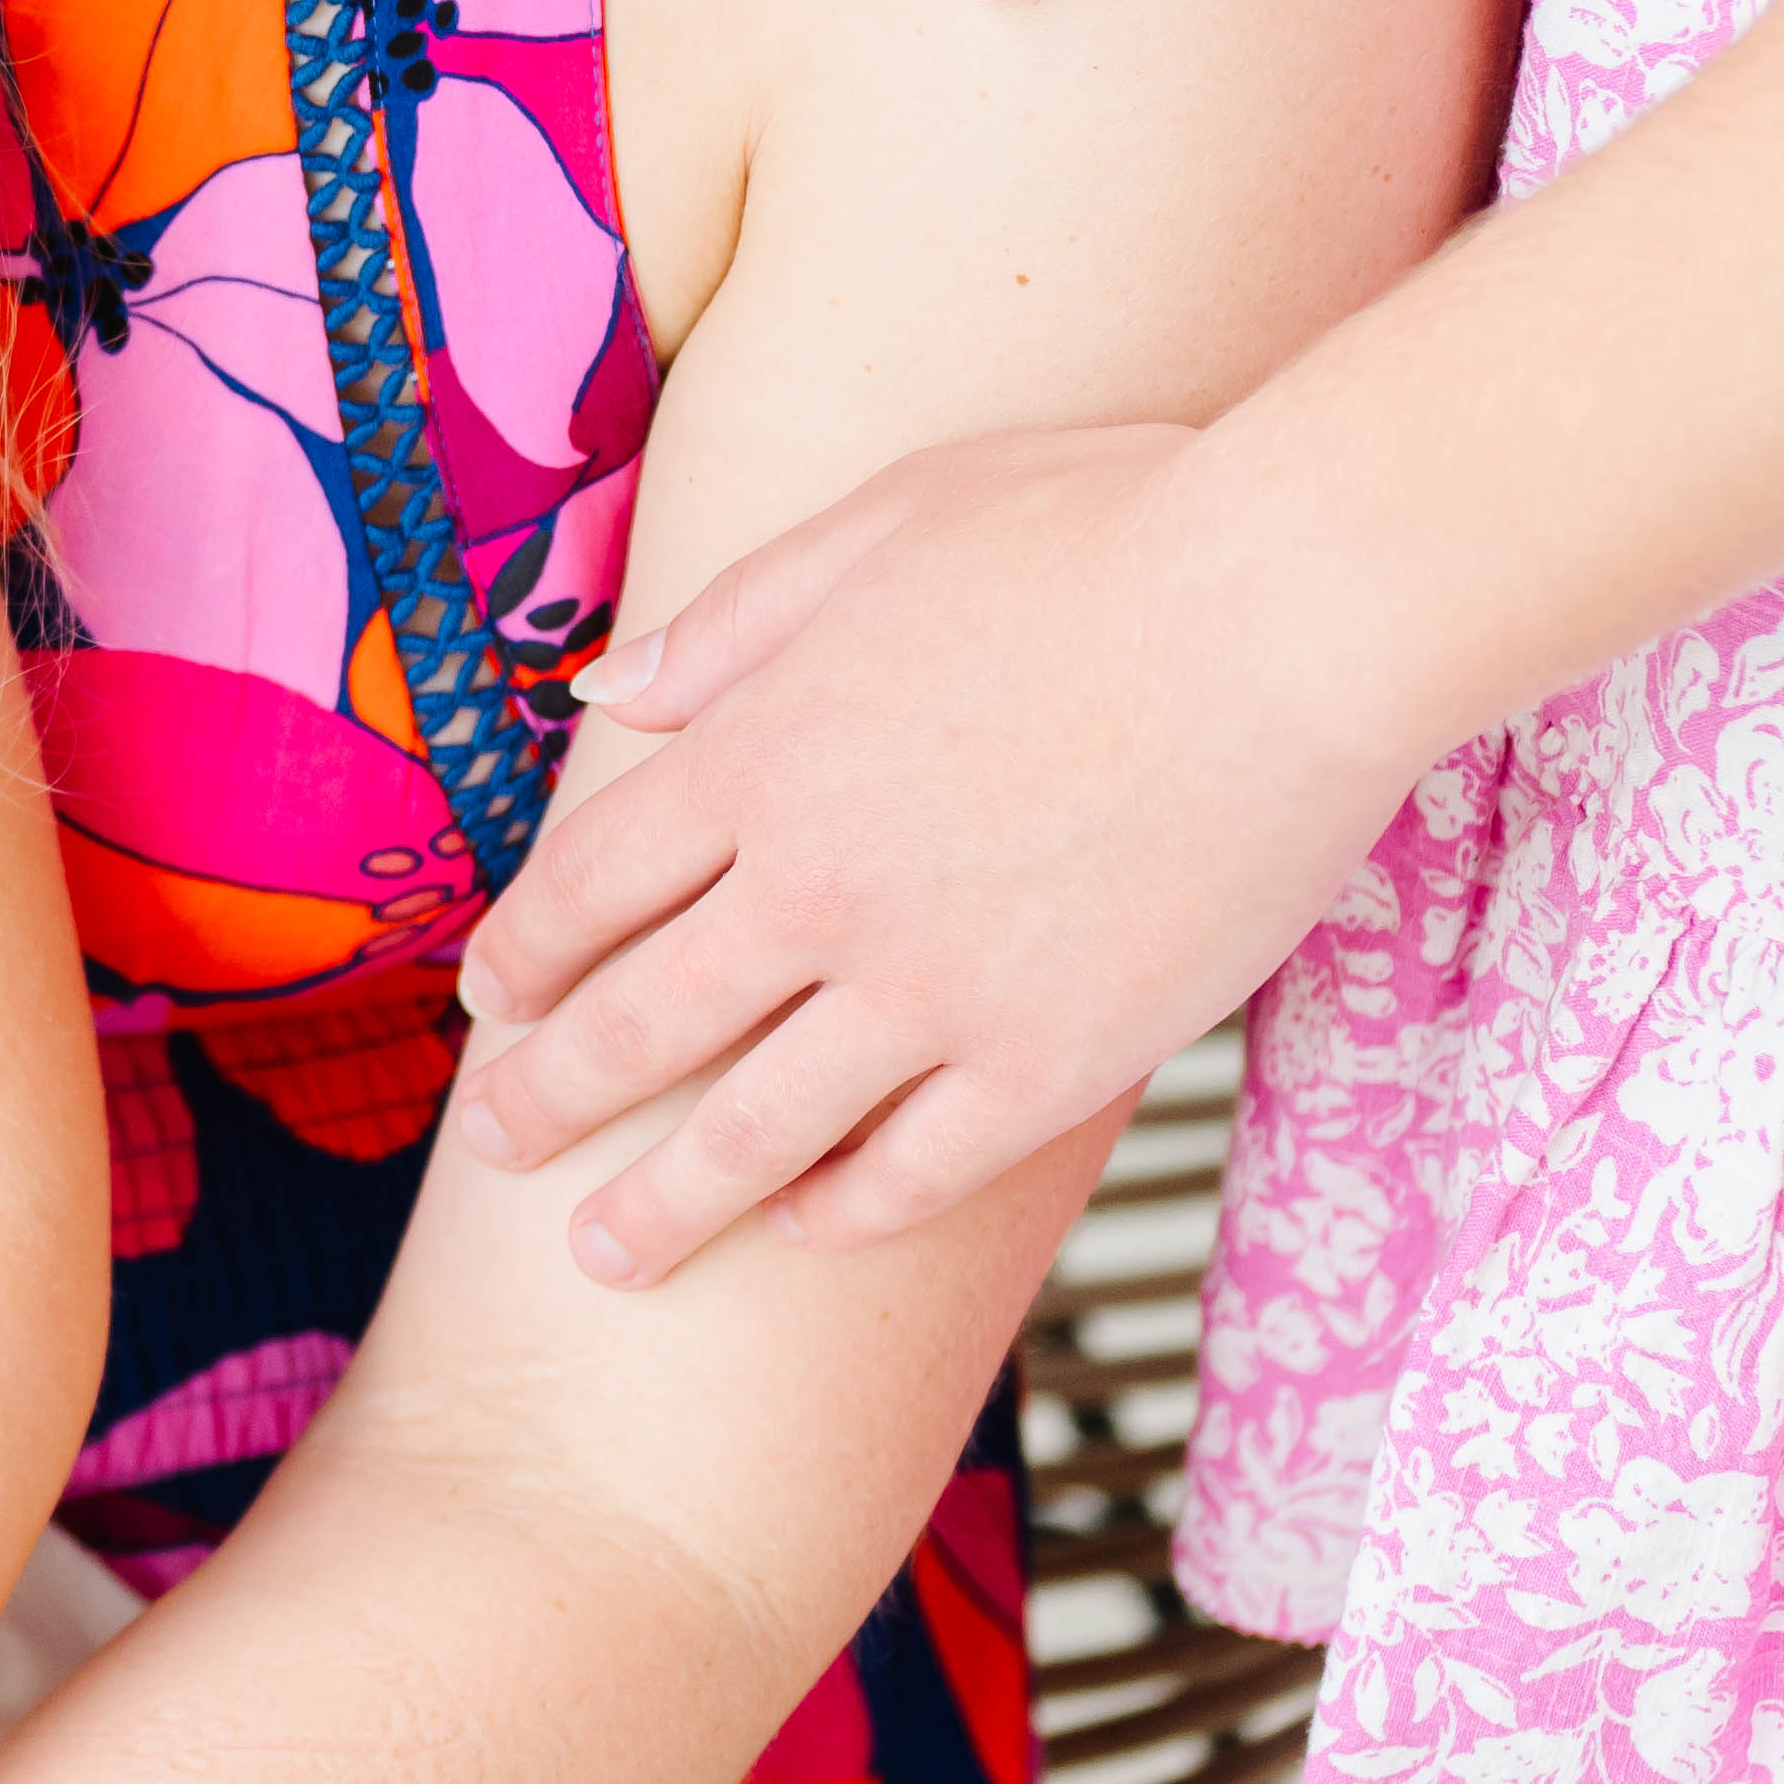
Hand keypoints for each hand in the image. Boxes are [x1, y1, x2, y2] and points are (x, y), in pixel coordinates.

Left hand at [447, 425, 1440, 1272]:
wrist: (1293, 608)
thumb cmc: (1105, 530)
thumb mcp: (885, 523)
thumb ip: (734, 622)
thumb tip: (609, 692)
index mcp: (757, 755)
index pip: (587, 886)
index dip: (523, 955)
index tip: (490, 1005)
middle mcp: (813, 890)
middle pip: (637, 1026)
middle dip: (547, 1101)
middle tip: (497, 1147)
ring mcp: (929, 990)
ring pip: (752, 1132)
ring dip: (665, 1206)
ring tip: (603, 1260)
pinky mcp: (1048, 1062)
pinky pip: (915, 1172)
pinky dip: (842, 1211)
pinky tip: (805, 1227)